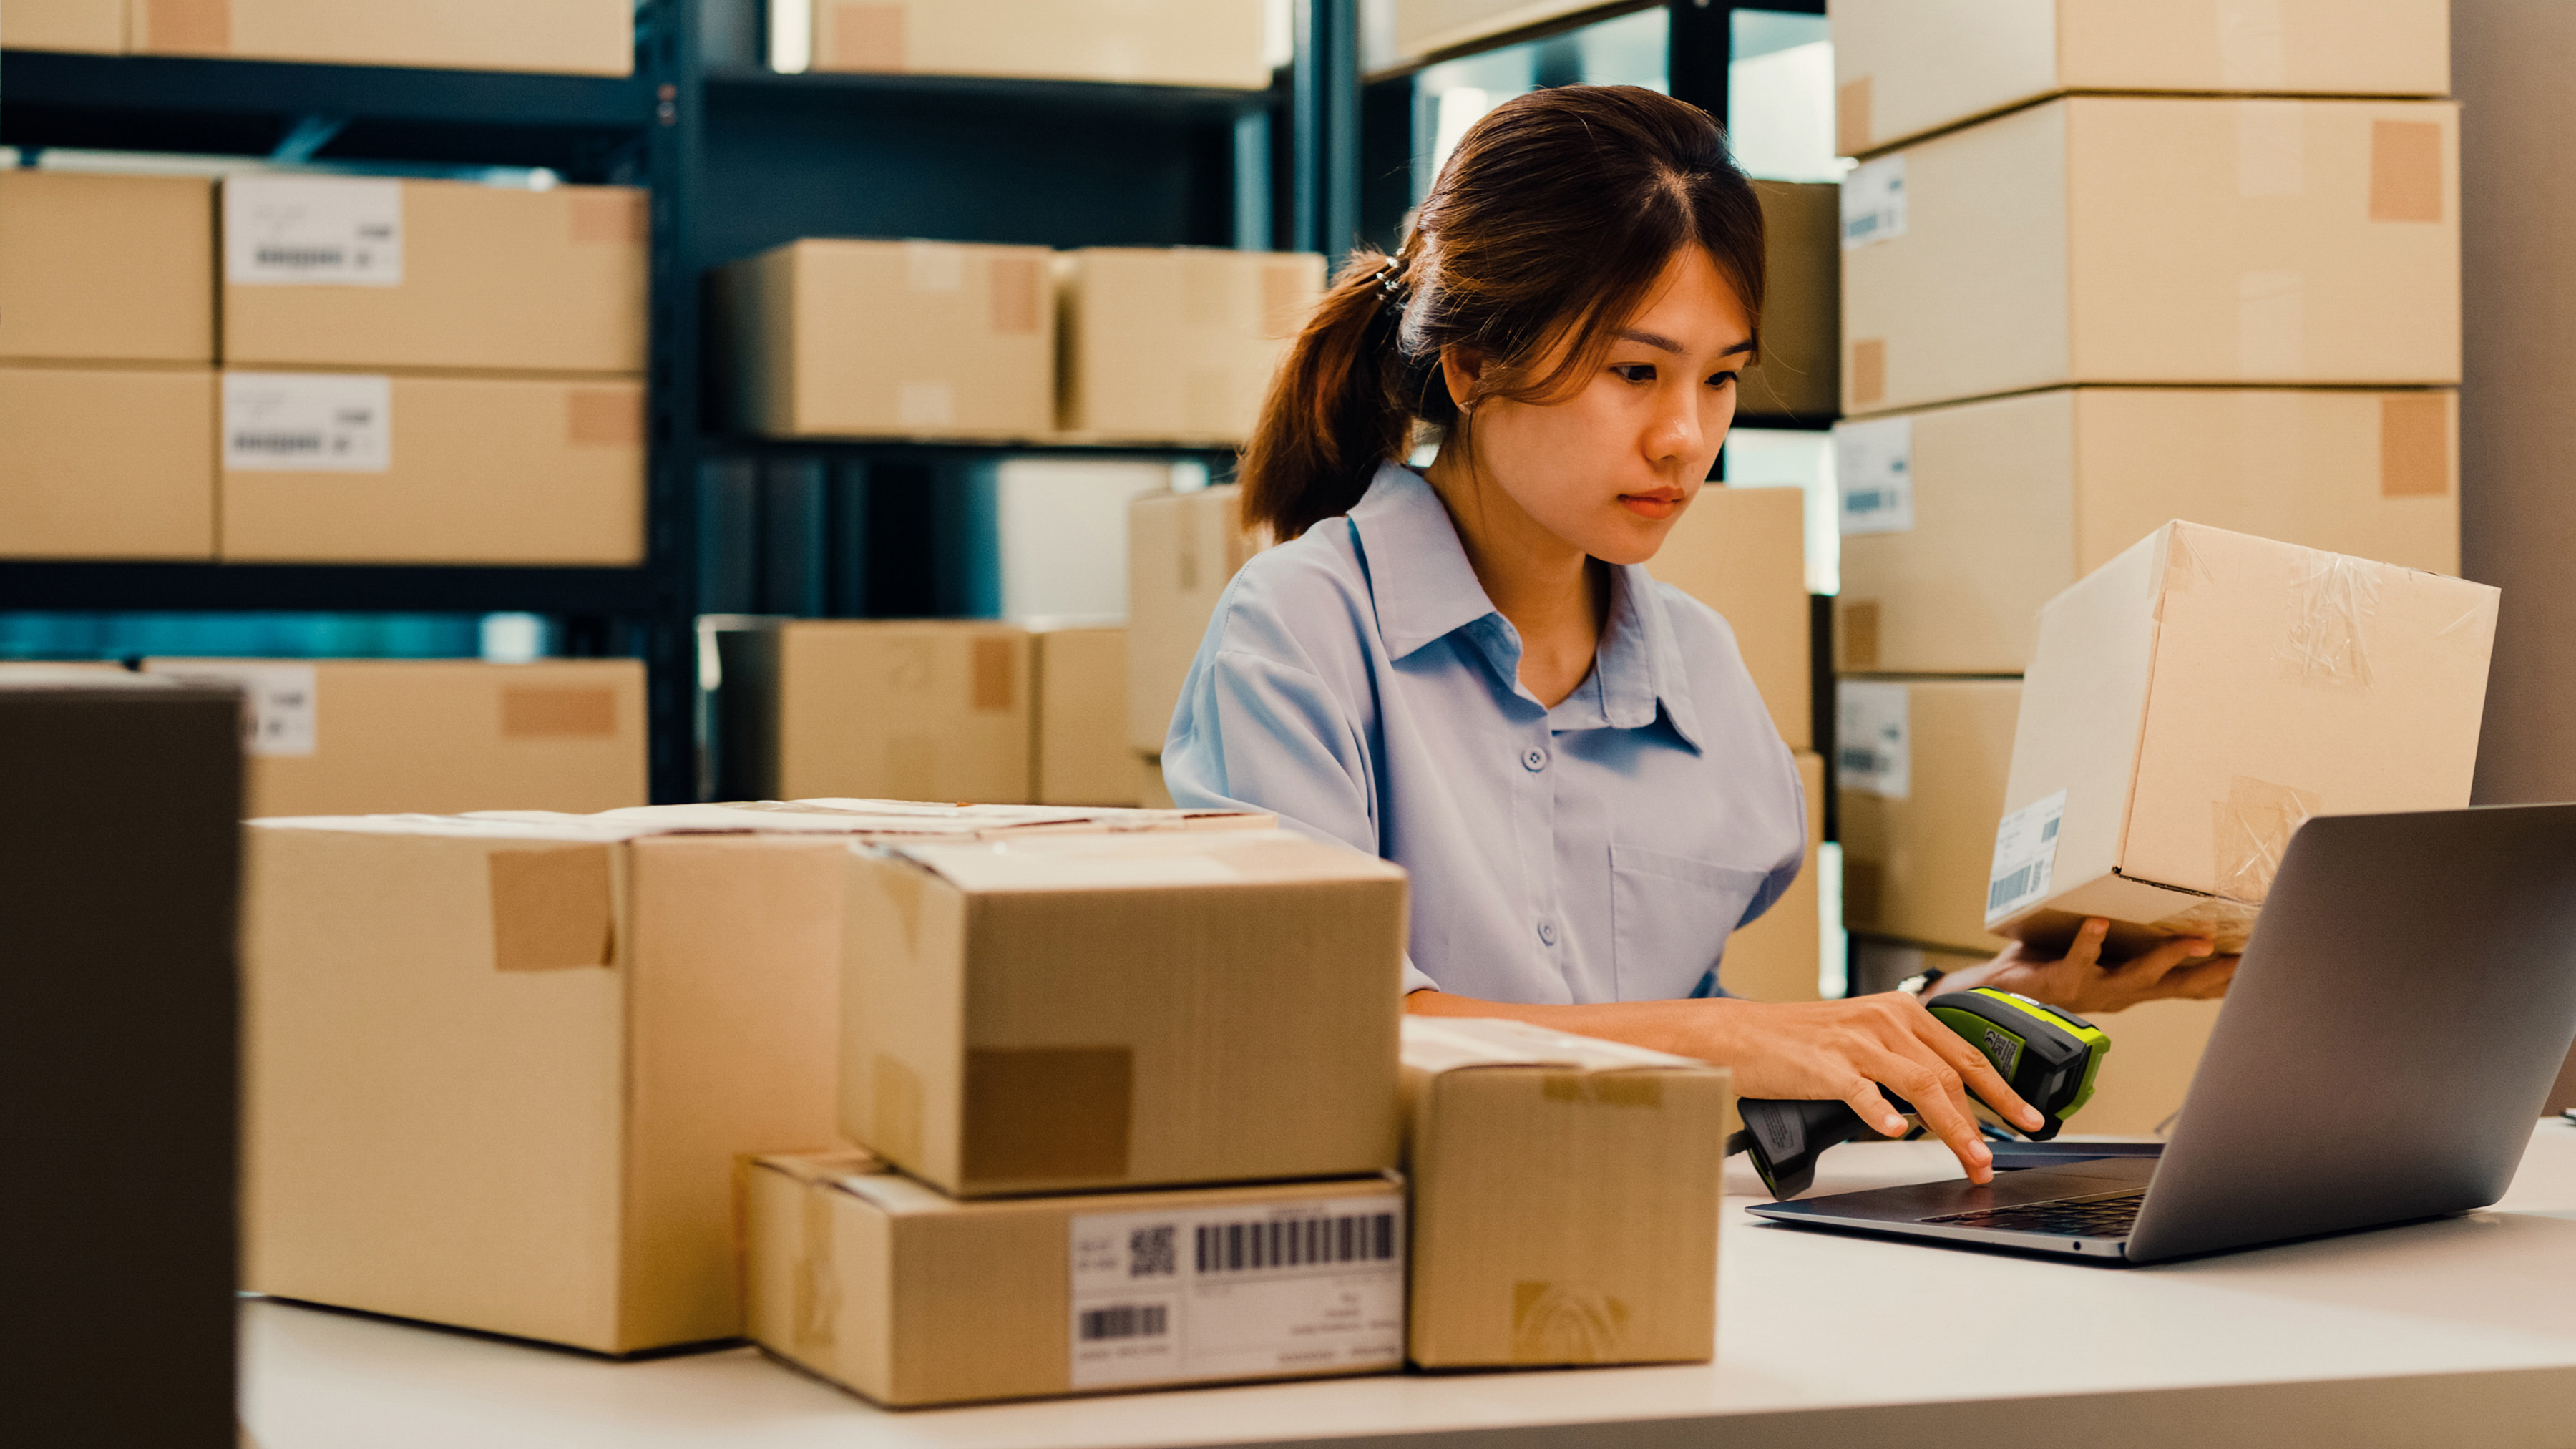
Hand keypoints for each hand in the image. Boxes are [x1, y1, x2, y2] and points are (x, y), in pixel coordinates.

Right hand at [1686, 995, 2045, 1184]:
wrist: (1741, 1035)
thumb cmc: (1798, 1041)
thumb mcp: (1862, 1036)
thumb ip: (1902, 1058)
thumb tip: (1942, 1102)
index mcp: (1899, 1012)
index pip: (1965, 1054)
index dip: (2001, 1091)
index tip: (2027, 1119)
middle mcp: (1884, 1021)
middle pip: (1951, 1073)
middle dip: (1982, 1121)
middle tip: (1995, 1158)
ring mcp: (1855, 1042)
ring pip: (1921, 1085)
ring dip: (1952, 1127)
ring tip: (1970, 1158)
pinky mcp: (1825, 1065)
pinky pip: (1862, 1091)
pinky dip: (1882, 1112)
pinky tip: (1897, 1132)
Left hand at [1942, 918, 2237, 1016]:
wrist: (1997, 996)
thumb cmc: (2049, 967)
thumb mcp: (2098, 958)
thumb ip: (2127, 944)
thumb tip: (2155, 918)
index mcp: (2134, 987)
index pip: (2189, 984)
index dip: (2226, 977)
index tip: (2264, 960)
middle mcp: (2120, 992)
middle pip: (2179, 984)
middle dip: (2216, 971)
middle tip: (2252, 955)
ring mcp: (2093, 989)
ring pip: (2140, 976)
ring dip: (2168, 957)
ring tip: (2196, 937)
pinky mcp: (2062, 982)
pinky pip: (2079, 960)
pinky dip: (2089, 941)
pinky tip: (2099, 923)